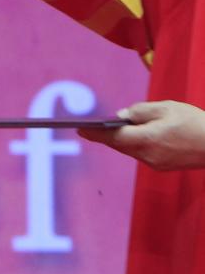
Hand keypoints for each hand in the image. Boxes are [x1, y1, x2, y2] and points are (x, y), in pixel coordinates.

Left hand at [79, 100, 204, 170]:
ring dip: (119, 141)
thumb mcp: (166, 107)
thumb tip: (121, 116)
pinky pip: (141, 153)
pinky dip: (133, 144)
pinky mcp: (162, 166)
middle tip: (87, 129)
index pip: (114, 137)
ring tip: (106, 131)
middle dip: (104, 137)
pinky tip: (131, 136)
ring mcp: (155, 163)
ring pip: (130, 150)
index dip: (95, 133)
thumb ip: (141, 111)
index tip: (79, 129)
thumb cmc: (193, 122)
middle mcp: (148, 155)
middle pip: (120, 145)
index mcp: (147, 139)